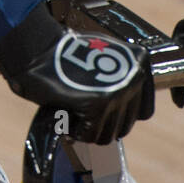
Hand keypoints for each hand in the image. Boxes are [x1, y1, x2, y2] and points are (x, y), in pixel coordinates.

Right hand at [0, 0, 155, 145]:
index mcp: (139, 64)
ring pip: (107, 135)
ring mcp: (118, 93)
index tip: (102, 107)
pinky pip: (87, 135)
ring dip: (87, 126)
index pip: (143, 111)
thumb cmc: (66, 51)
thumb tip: (124, 104)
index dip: (119, 114)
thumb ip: (121, 77)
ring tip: (73, 104)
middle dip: (101, 122)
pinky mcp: (97, 105)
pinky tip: (65, 108)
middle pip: (124, 126)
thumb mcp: (106, 55)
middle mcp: (134, 78)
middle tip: (81, 106)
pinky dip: (73, 128)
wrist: (39, 47)